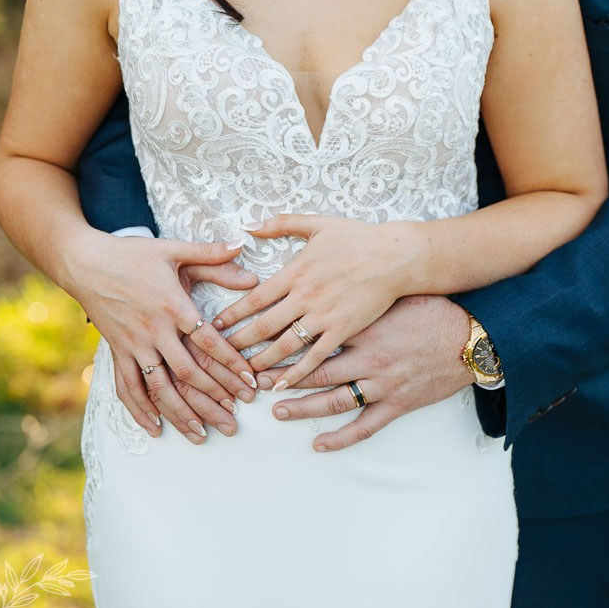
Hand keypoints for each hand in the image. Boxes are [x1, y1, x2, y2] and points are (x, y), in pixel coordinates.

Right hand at [65, 232, 260, 442]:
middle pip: (188, 374)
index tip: (249, 383)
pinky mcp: (116, 351)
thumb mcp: (173, 248)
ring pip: (159, 387)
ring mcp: (133, 344)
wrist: (84, 261)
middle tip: (234, 421)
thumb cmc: (133, 254)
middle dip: (213, 400)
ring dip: (181, 414)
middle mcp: (154, 330)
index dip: (231, 365)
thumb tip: (242, 245)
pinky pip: (128, 387)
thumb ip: (210, 253)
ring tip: (201, 435)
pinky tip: (155, 429)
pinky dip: (141, 410)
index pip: (209, 342)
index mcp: (173, 305)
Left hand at [212, 214, 417, 389]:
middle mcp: (305, 296)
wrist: (396, 256)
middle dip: (239, 343)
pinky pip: (316, 356)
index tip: (213, 328)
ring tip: (244, 373)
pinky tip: (282, 384)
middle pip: (263, 326)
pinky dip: (296, 372)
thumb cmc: (359, 238)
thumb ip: (281, 223)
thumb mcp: (318, 223)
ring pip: (285, 345)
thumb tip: (249, 224)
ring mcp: (324, 316)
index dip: (232, 315)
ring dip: (262, 361)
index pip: (254, 298)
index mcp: (295, 271)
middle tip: (219, 357)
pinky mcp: (343, 330)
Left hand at [255, 295, 473, 451]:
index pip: (316, 335)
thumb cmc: (433, 310)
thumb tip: (329, 285)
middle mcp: (369, 357)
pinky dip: (340, 438)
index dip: (286, 340)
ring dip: (302, 407)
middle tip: (255, 380)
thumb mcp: (393, 296)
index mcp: (364, 327)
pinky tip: (318, 444)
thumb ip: (360, 297)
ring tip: (276, 410)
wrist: (471, 338)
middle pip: (316, 370)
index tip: (261, 343)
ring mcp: (383, 383)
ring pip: (334, 400)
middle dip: (282, 376)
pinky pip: (364, 427)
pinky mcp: (398, 404)